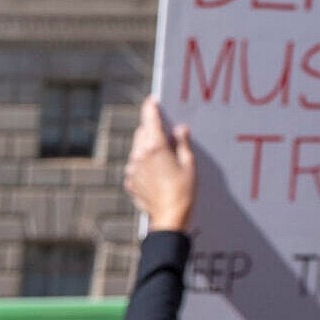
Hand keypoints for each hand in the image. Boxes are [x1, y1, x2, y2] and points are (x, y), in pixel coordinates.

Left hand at [124, 95, 196, 232]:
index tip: (153, 100)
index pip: (149, 119)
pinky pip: (135, 166)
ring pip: (136, 150)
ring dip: (147, 148)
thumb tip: (179, 129)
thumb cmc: (184, 191)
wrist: (169, 218)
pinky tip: (157, 173)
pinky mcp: (130, 182)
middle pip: (141, 133)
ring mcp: (132, 170)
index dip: (151, 107)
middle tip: (166, 134)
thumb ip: (182, 143)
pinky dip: (143, 164)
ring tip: (164, 158)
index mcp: (154, 147)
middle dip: (151, 129)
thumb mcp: (189, 163)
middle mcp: (138, 156)